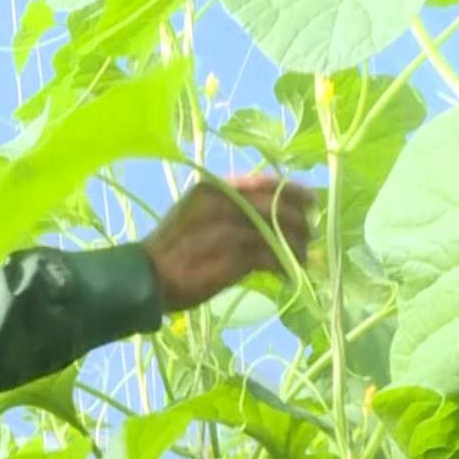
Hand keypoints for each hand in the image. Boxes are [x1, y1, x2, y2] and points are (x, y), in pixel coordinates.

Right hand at [141, 173, 314, 312]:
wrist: (146, 276)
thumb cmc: (172, 246)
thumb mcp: (195, 211)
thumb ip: (229, 205)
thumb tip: (270, 210)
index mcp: (214, 187)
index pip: (265, 182)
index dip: (293, 190)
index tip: (312, 200)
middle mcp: (224, 203)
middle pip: (277, 207)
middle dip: (301, 221)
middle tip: (311, 235)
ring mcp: (229, 229)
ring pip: (279, 232)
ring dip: (297, 246)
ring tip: (303, 257)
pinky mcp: (233, 257)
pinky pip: (272, 257)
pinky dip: (286, 266)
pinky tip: (289, 274)